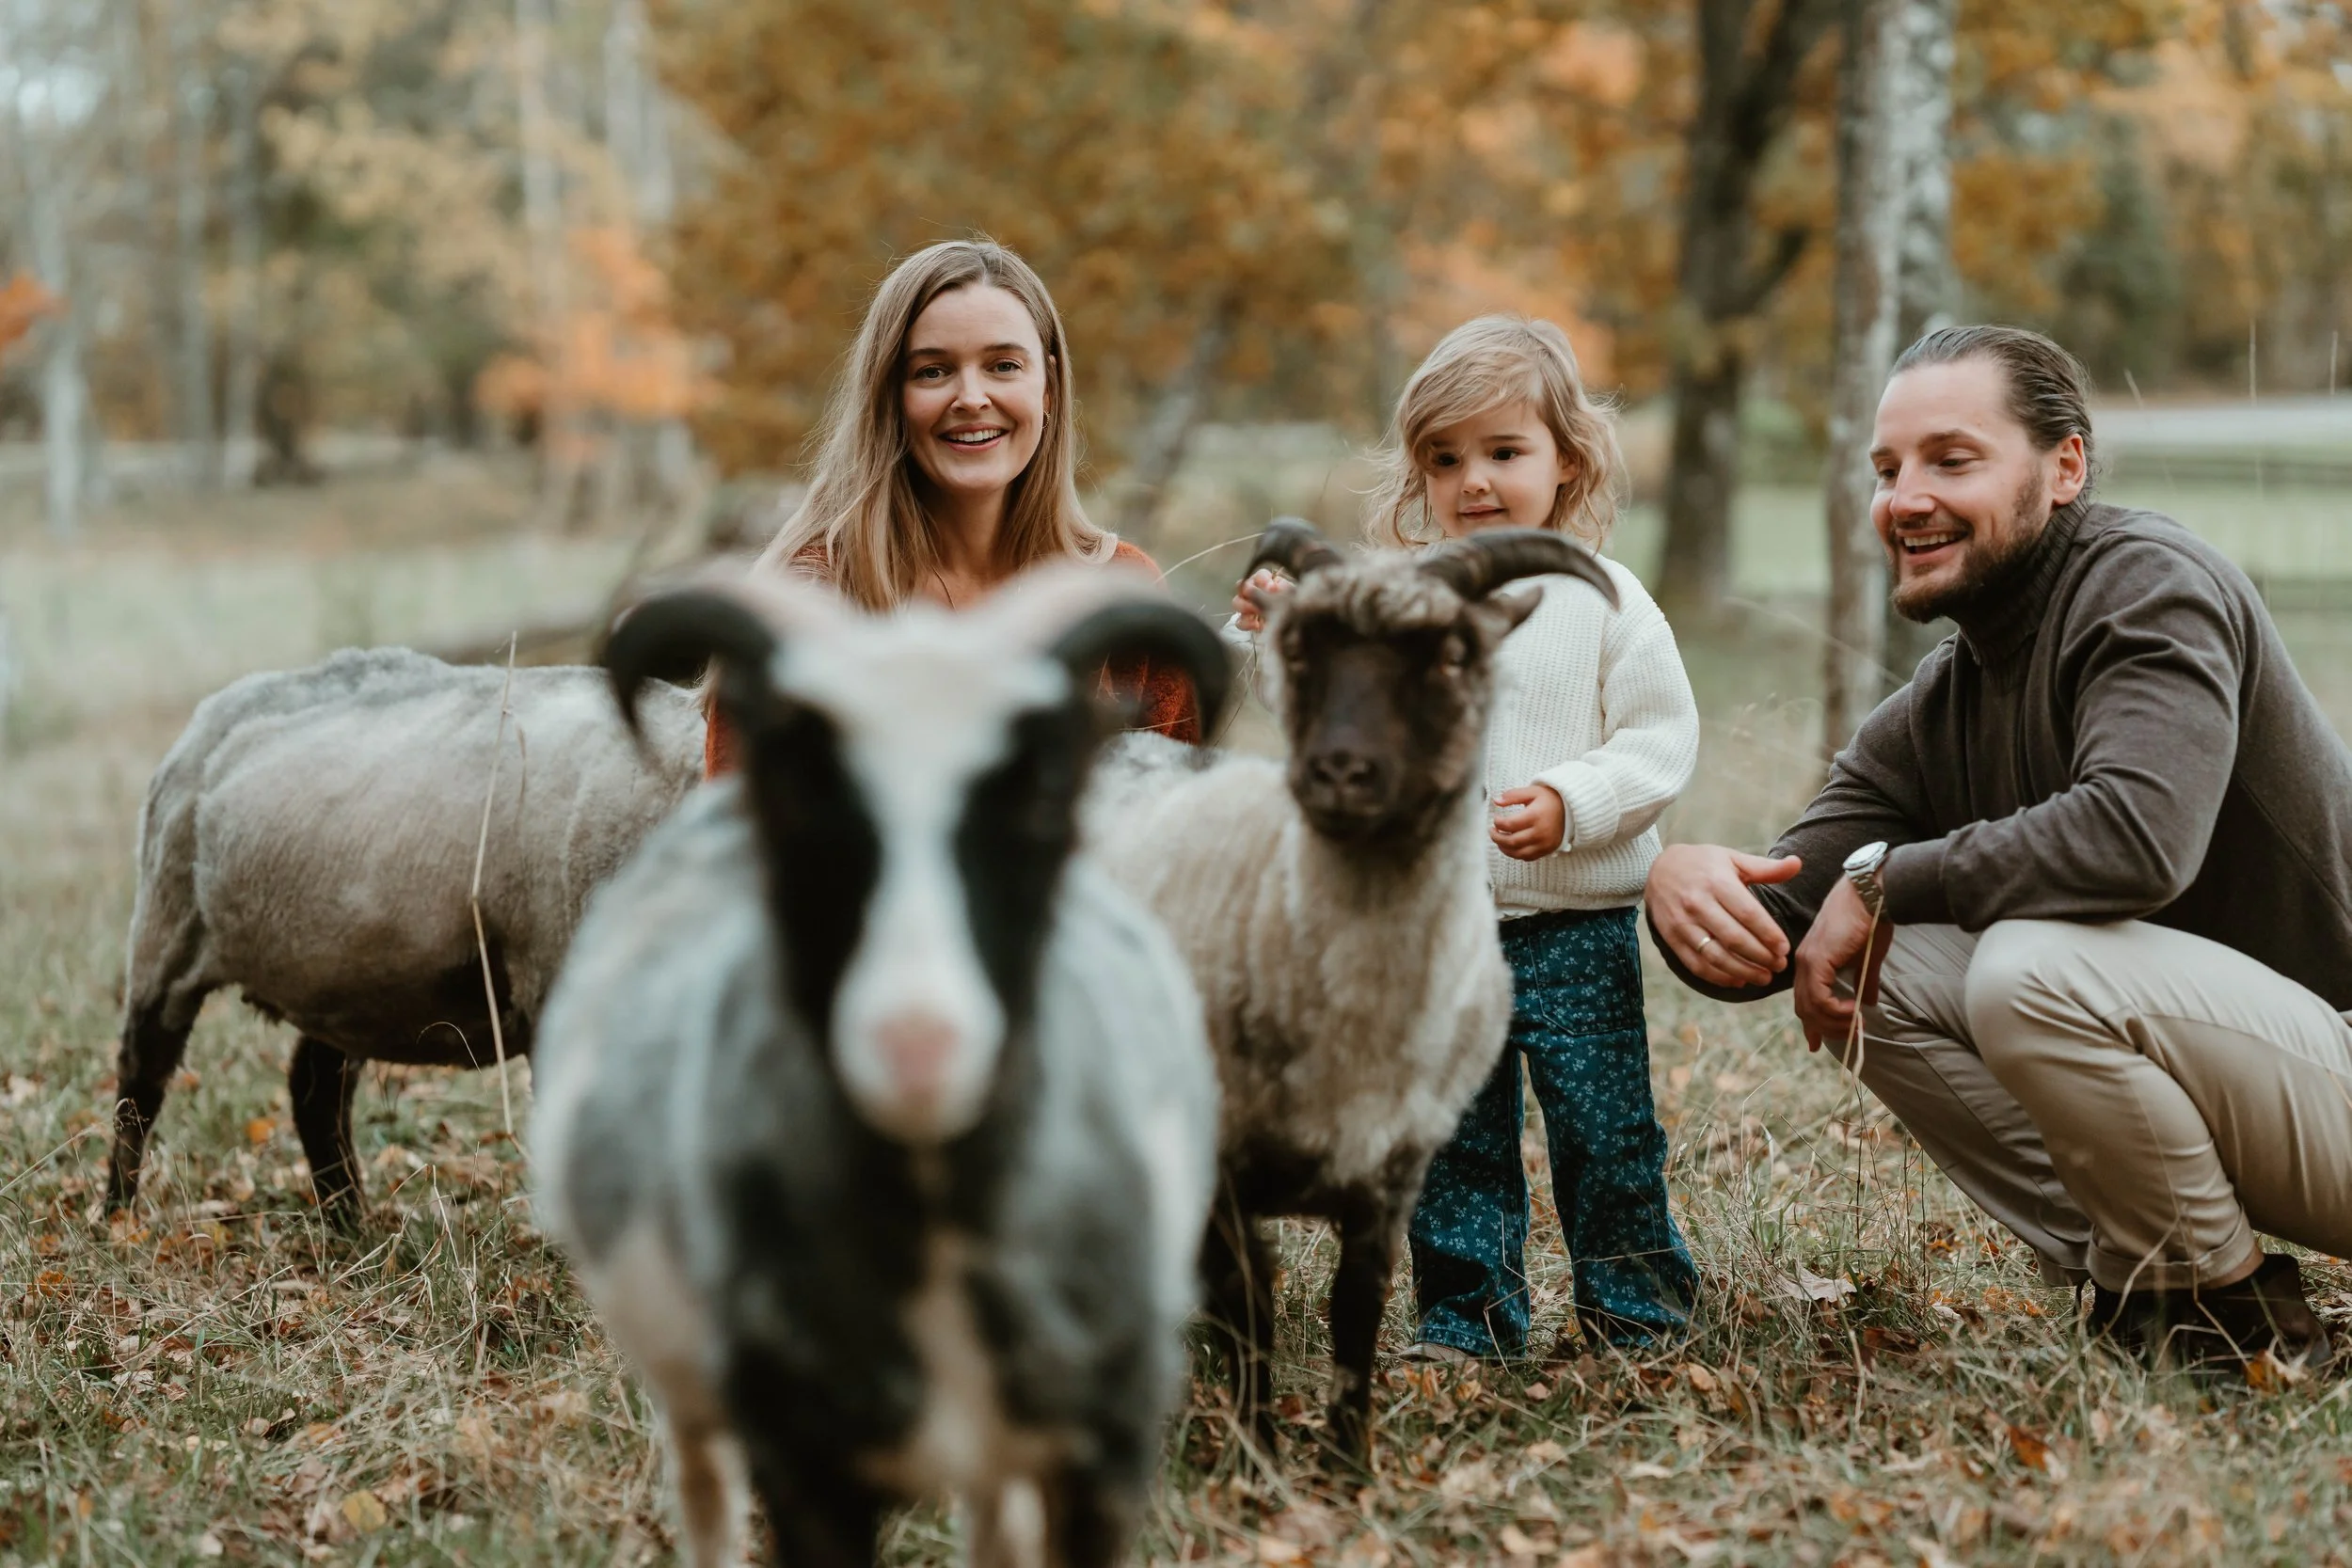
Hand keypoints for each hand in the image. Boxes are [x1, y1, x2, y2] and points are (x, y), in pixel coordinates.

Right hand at [1232, 568, 1287, 632]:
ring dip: (1246, 606)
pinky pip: (1239, 621)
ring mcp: (1247, 607)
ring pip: (1236, 602)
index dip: (1263, 580)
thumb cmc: (1290, 605)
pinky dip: (1247, 623)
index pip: (1260, 575)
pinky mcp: (1246, 622)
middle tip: (1261, 599)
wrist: (1290, 626)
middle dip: (1250, 592)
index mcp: (1267, 582)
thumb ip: (1283, 588)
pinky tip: (1257, 625)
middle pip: (1242, 586)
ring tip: (1258, 612)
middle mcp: (1254, 592)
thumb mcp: (1291, 595)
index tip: (1271, 588)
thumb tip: (1272, 588)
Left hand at [1491, 785, 1564, 859]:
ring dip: (1504, 848)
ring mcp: (1544, 844)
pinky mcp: (1547, 850)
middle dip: (1497, 837)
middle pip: (1512, 841)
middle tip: (1492, 831)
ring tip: (1499, 840)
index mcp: (1535, 816)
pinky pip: (1527, 857)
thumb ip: (1513, 795)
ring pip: (1518, 853)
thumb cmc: (1550, 799)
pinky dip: (1516, 854)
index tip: (1495, 819)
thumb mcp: (1532, 792)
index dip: (1498, 823)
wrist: (1572, 810)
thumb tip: (1496, 801)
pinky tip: (1510, 846)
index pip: (1509, 824)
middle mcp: (1540, 832)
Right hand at [1645, 843, 1801, 989]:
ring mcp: (1682, 923)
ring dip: (1742, 971)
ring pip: (1715, 955)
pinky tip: (1738, 980)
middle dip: (1761, 957)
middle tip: (1779, 966)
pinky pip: (1696, 964)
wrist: (1658, 868)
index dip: (1768, 934)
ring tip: (1764, 978)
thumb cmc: (1703, 864)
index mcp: (1717, 882)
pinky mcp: (1671, 938)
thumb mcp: (1732, 859)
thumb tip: (1798, 864)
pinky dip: (1718, 977)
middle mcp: (1697, 903)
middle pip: (1734, 938)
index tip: (1785, 948)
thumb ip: (1766, 868)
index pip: (1748, 914)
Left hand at [1790, 877, 1895, 1051]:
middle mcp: (1803, 962)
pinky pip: (1818, 997)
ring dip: (1834, 1022)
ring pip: (1810, 1007)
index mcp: (1811, 960)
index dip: (1810, 1024)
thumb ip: (1863, 982)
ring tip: (1856, 1023)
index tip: (1816, 1044)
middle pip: (1804, 1008)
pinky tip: (1854, 1010)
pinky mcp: (1817, 960)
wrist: (1872, 894)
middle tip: (1851, 1035)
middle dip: (1826, 1028)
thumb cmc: (1871, 920)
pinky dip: (1835, 1010)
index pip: (1804, 999)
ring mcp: (1807, 961)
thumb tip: (1867, 1003)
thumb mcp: (1866, 959)